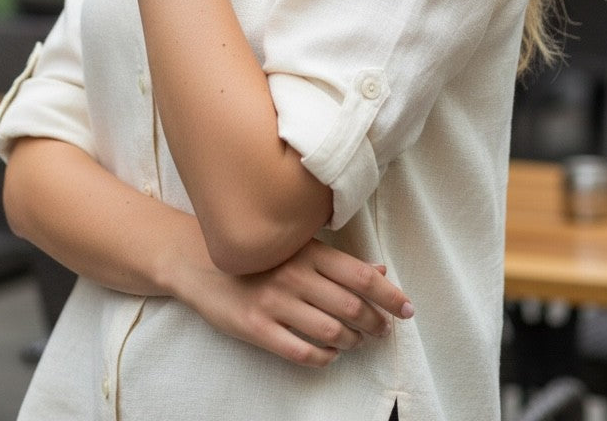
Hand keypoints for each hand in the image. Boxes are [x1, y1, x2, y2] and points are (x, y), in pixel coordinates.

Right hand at [172, 235, 413, 367]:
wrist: (199, 261)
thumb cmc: (256, 254)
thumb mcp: (295, 248)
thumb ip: (336, 262)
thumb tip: (380, 272)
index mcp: (307, 251)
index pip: (360, 275)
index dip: (389, 295)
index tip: (408, 310)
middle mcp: (294, 274)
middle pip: (350, 307)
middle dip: (375, 324)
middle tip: (382, 331)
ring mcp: (274, 302)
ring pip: (330, 332)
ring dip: (351, 342)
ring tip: (355, 342)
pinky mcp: (256, 328)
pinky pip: (301, 352)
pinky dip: (324, 358)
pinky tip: (328, 354)